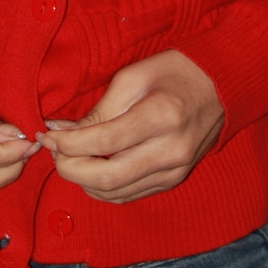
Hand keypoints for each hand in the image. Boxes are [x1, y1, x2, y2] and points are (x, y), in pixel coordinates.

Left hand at [36, 50, 224, 202]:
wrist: (221, 86)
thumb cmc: (174, 72)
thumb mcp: (132, 77)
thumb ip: (99, 110)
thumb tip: (61, 131)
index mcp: (161, 117)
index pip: (103, 143)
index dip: (67, 143)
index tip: (47, 134)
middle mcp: (171, 151)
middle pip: (106, 177)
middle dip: (69, 168)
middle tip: (53, 150)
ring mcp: (175, 171)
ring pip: (115, 193)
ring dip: (83, 180)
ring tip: (69, 156)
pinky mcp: (174, 181)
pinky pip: (130, 195)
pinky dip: (103, 187)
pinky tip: (90, 168)